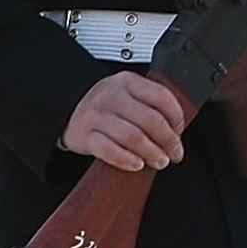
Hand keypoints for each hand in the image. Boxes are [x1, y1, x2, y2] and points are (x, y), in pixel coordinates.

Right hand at [62, 71, 188, 171]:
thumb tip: (176, 131)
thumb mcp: (126, 94)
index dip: (177, 117)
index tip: (179, 131)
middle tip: (175, 153)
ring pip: (133, 137)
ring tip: (160, 161)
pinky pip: (110, 150)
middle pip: (150, 120)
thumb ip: (148, 105)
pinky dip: (126, 159)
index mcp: (127, 82)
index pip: (161, 97)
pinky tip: (137, 165)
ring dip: (152, 153)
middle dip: (168, 141)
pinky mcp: (85, 135)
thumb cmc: (104, 106)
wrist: (67, 109)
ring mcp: (97, 115)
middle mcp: (112, 96)